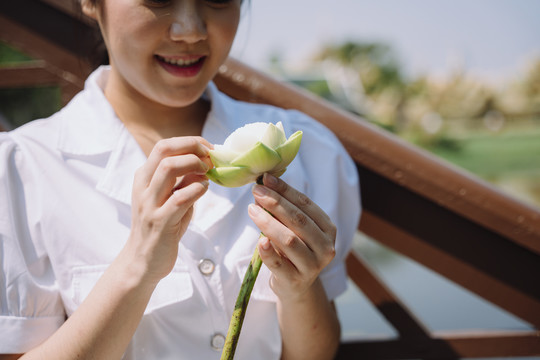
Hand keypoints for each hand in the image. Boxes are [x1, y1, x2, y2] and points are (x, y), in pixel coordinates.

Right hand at [127, 137, 211, 283]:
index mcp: (144, 178)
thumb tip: (204, 162)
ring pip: (168, 168)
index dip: (189, 142)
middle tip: (210, 157)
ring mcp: (150, 204)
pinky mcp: (160, 222)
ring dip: (194, 165)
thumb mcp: (171, 199)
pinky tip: (204, 190)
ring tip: (207, 173)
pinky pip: (180, 198)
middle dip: (192, 147)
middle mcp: (143, 187)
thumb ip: (183, 181)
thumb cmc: (161, 227)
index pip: (164, 146)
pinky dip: (197, 189)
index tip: (208, 149)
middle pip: (164, 151)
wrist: (142, 262)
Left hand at [248, 173, 336, 300]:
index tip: (266, 179)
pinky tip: (260, 241)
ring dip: (268, 222)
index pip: (306, 204)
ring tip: (252, 210)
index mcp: (327, 229)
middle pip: (298, 220)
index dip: (285, 190)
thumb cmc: (293, 251)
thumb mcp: (294, 229)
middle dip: (275, 203)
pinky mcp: (295, 280)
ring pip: (290, 240)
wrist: (295, 286)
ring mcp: (312, 266)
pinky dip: (268, 252)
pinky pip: (279, 264)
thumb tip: (264, 185)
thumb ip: (284, 210)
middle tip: (257, 191)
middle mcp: (325, 247)